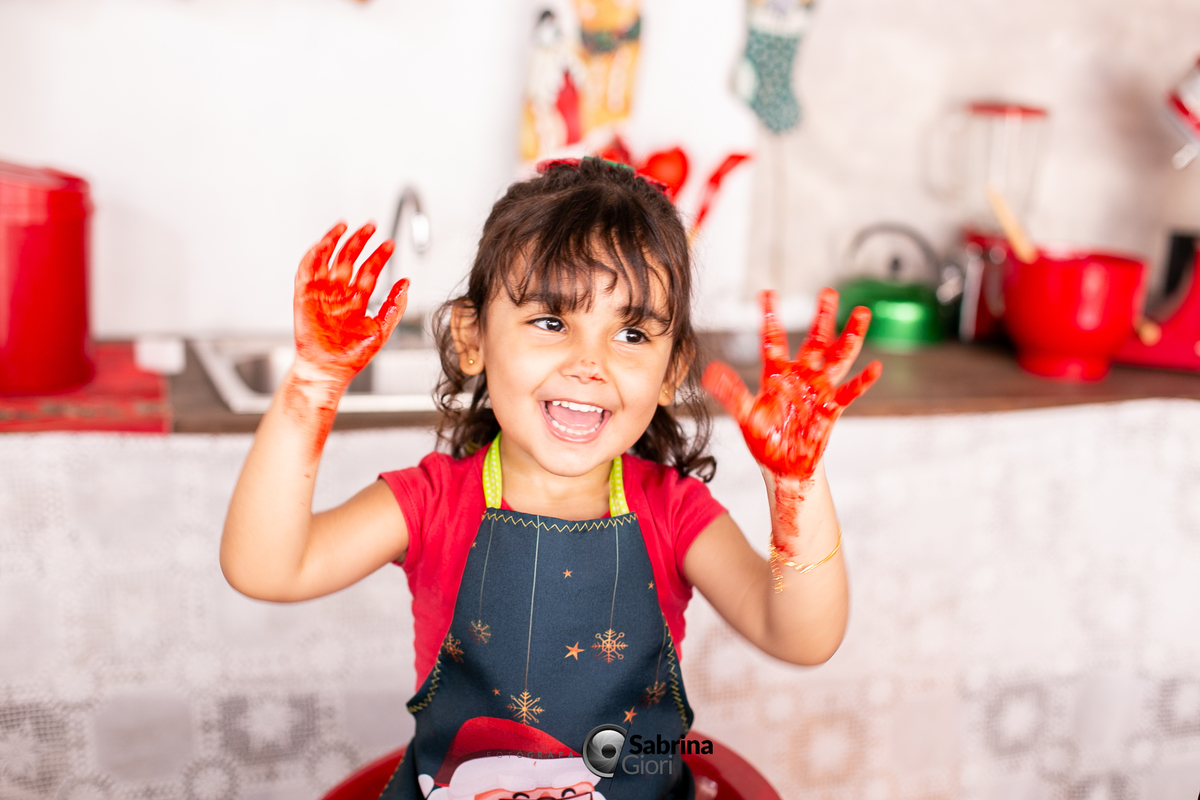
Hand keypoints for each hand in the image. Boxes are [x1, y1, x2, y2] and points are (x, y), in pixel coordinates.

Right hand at [293, 222, 407, 388]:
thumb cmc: (352, 356)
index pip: (369, 270)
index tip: (390, 244)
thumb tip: (406, 284)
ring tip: (346, 226)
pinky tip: (325, 242)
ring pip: (328, 258)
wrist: (329, 370)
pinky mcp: (304, 295)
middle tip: (371, 226)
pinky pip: (307, 269)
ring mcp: (322, 292)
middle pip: (349, 259)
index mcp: (357, 299)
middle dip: (360, 241)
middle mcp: (339, 292)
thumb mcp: (381, 329)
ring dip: (335, 240)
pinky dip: (314, 254)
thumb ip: (395, 306)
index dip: (379, 256)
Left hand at [702, 288, 880, 481]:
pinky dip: (861, 382)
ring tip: (862, 313)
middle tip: (828, 292)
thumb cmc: (765, 440)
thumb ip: (731, 394)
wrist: (783, 466)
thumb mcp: (746, 416)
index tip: (767, 293)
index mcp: (776, 374)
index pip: (773, 340)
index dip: (770, 317)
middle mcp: (800, 376)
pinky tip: (875, 368)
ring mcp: (818, 390)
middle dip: (822, 318)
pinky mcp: (831, 409)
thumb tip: (709, 374)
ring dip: (849, 338)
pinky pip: (848, 393)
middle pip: (814, 342)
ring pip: (837, 358)